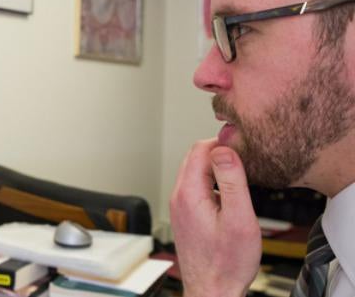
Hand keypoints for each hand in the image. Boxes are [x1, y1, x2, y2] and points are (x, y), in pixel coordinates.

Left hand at [169, 139, 261, 296]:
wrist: (212, 291)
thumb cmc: (227, 263)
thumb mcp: (238, 219)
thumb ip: (233, 181)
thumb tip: (224, 150)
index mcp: (188, 194)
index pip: (199, 149)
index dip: (222, 143)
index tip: (244, 147)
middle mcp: (179, 198)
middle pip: (195, 158)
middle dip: (220, 153)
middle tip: (246, 159)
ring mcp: (180, 207)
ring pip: (196, 173)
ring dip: (218, 169)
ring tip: (242, 175)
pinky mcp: (186, 216)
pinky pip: (198, 188)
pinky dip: (214, 183)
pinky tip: (231, 195)